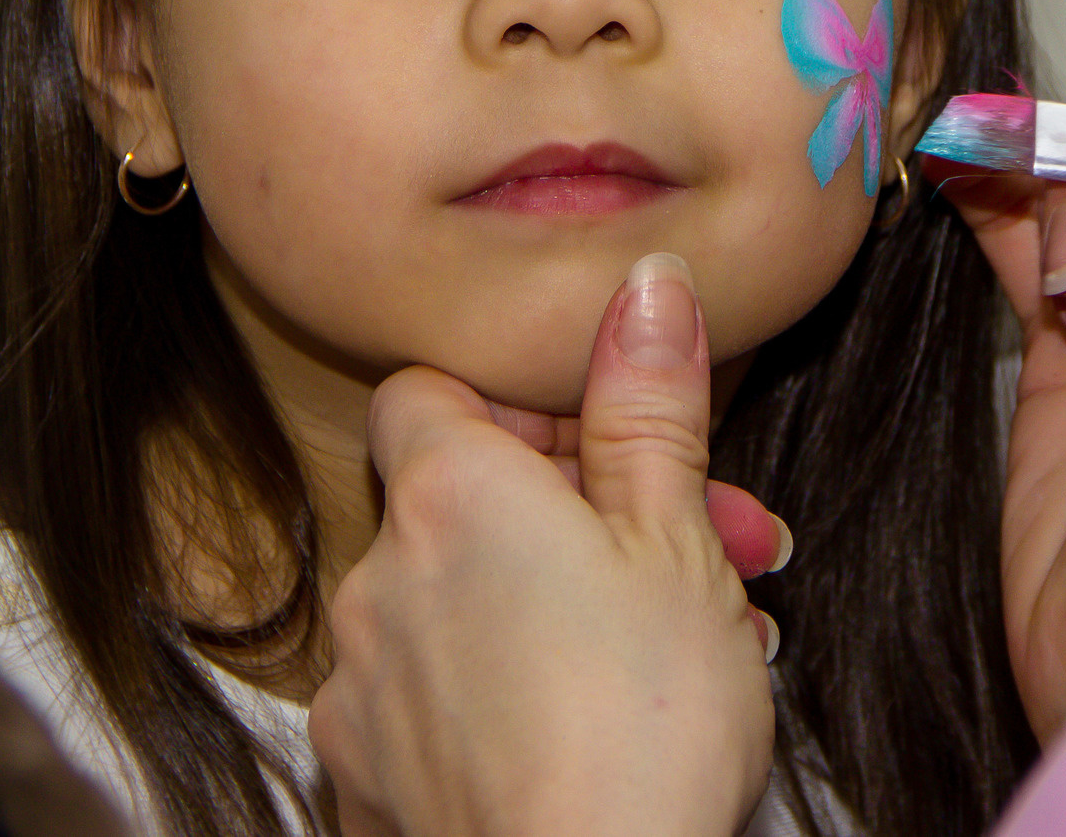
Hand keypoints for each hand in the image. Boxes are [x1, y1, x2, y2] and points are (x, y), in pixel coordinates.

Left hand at [310, 254, 775, 836]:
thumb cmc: (644, 724)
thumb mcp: (677, 540)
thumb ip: (649, 407)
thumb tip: (648, 283)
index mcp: (451, 494)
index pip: (436, 393)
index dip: (522, 411)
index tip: (606, 450)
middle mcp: (378, 579)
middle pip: (461, 506)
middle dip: (579, 520)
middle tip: (704, 558)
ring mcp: (361, 689)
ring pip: (454, 611)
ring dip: (547, 612)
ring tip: (667, 659)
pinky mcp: (366, 783)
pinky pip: (428, 707)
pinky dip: (495, 704)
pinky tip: (584, 732)